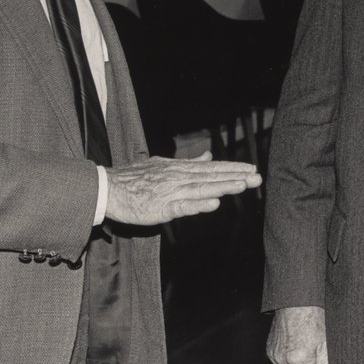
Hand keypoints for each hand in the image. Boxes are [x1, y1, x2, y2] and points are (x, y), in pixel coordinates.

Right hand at [104, 150, 260, 224]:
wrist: (106, 188)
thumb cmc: (135, 179)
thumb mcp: (164, 165)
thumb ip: (188, 163)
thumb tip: (208, 156)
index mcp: (180, 169)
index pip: (211, 168)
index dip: (232, 168)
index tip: (252, 169)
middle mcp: (178, 178)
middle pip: (211, 177)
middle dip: (235, 177)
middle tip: (257, 177)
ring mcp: (170, 192)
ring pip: (201, 189)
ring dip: (222, 187)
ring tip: (242, 186)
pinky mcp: (160, 208)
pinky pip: (182, 206)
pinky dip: (198, 204)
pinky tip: (214, 203)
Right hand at [266, 306, 330, 363]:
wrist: (296, 300)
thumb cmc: (313, 317)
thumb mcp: (326, 343)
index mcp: (297, 358)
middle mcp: (282, 359)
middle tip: (316, 358)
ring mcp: (274, 355)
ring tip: (306, 352)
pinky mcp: (270, 350)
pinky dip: (289, 362)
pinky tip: (297, 348)